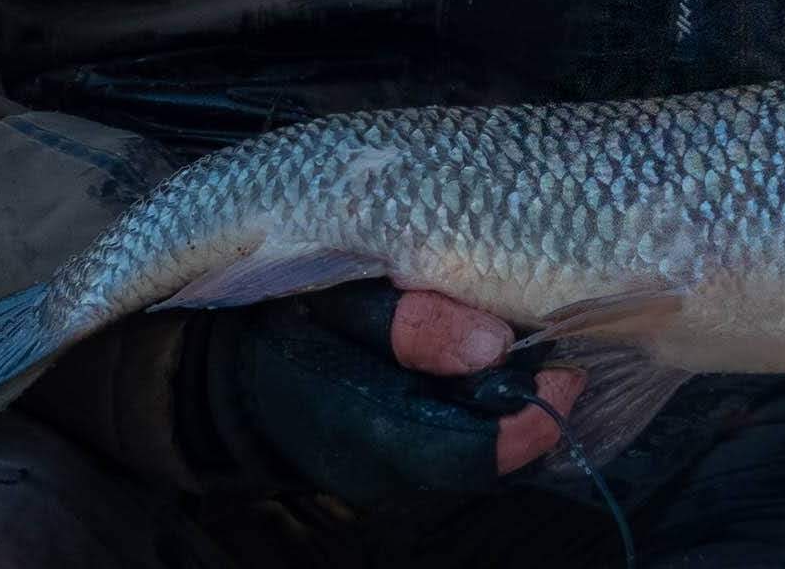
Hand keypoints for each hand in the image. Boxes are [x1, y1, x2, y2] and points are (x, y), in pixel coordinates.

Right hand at [183, 281, 584, 503]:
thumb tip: (498, 346)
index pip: (482, 453)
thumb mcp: (340, 304)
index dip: (538, 414)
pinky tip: (485, 370)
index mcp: (375, 432)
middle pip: (489, 458)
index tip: (570, 366)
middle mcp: (388, 474)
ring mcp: (385, 479)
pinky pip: (446, 447)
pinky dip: (476, 413)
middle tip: (559, 351)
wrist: (215, 380)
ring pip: (471, 456)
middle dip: (531, 407)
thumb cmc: (282, 324)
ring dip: (507, 410)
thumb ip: (417, 327)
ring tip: (529, 353)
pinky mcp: (384, 467)